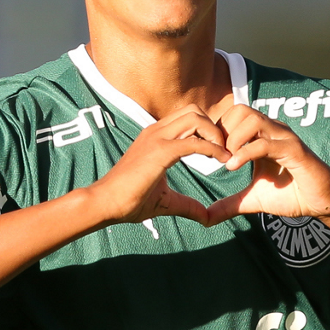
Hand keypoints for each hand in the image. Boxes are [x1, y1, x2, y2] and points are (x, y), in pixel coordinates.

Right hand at [84, 104, 231, 225]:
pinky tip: (221, 161)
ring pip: (195, 118)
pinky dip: (212, 148)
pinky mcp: (160, 152)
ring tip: (223, 154)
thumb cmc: (129, 201)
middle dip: (214, 127)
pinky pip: (194, 142)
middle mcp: (155, 132)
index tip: (219, 151)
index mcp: (155, 137)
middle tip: (224, 150)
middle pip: (194, 111)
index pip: (187, 117)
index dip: (207, 131)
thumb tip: (206, 218)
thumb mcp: (165, 201)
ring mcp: (156, 138)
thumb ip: (187, 205)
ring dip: (215, 133)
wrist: (105, 203)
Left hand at [203, 105, 329, 225]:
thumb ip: (229, 205)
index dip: (217, 132)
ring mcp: (285, 138)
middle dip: (223, 131)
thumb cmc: (291, 194)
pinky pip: (266, 143)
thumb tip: (205, 218)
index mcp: (262, 136)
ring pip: (252, 119)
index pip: (232, 116)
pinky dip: (245, 153)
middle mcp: (273, 130)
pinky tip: (234, 167)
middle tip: (217, 156)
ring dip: (234, 139)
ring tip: (228, 161)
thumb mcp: (252, 199)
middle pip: (240, 110)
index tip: (209, 155)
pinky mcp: (295, 151)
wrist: (323, 203)